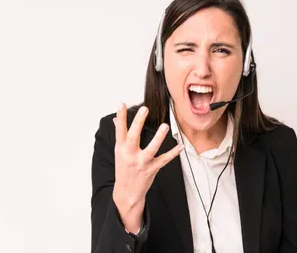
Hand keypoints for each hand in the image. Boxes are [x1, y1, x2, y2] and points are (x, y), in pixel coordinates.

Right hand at [112, 103, 183, 232]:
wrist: (127, 192)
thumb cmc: (124, 169)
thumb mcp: (119, 151)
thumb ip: (120, 134)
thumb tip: (115, 120)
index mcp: (121, 148)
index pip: (120, 130)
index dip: (121, 117)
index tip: (122, 104)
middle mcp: (130, 155)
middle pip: (133, 137)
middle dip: (138, 123)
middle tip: (144, 109)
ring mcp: (141, 163)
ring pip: (151, 149)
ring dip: (158, 138)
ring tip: (164, 126)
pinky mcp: (152, 169)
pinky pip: (164, 159)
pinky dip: (173, 153)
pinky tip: (181, 146)